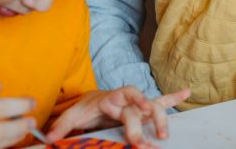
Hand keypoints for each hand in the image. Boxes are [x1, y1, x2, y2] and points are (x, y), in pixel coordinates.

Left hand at [46, 87, 189, 147]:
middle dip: (145, 126)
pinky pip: (161, 101)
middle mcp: (128, 100)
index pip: (127, 98)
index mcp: (113, 98)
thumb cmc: (85, 109)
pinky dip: (174, 96)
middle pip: (142, 109)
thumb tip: (48, 138)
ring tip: (164, 135)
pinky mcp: (143, 108)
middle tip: (144, 144)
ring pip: (155, 107)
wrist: (93, 101)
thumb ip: (62, 126)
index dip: (135, 106)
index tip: (140, 116)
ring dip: (162, 119)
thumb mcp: (73, 116)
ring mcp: (138, 104)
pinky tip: (187, 92)